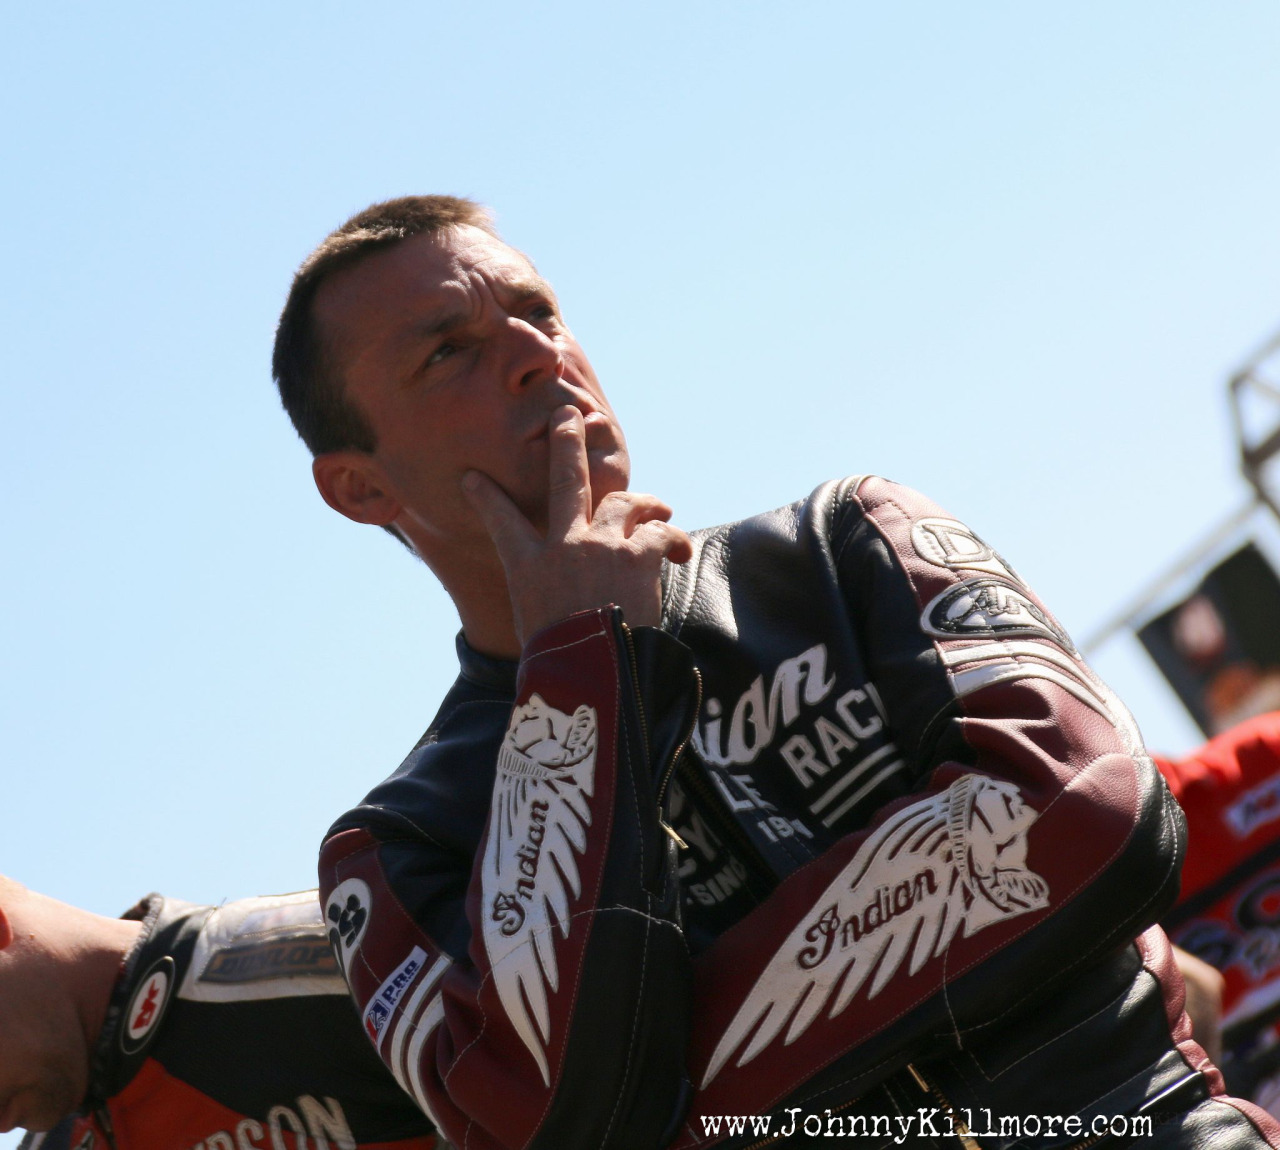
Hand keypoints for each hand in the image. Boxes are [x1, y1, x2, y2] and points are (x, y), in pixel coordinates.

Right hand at [462, 405, 692, 645]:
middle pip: (564, 481)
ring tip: (659, 506)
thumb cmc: (563, 662)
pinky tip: (680, 551)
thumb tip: (558, 621)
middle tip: (569, 416)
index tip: (473, 478)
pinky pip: (660, 533)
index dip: (486, 497)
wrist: (590, 671)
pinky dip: (673, 539)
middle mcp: (562, 547)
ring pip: (624, 501)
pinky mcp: (637, 557)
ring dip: (644, 502)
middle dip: (566, 442)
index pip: (500, 522)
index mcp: (528, 567)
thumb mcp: (538, 629)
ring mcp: (601, 547)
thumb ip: (549, 606)